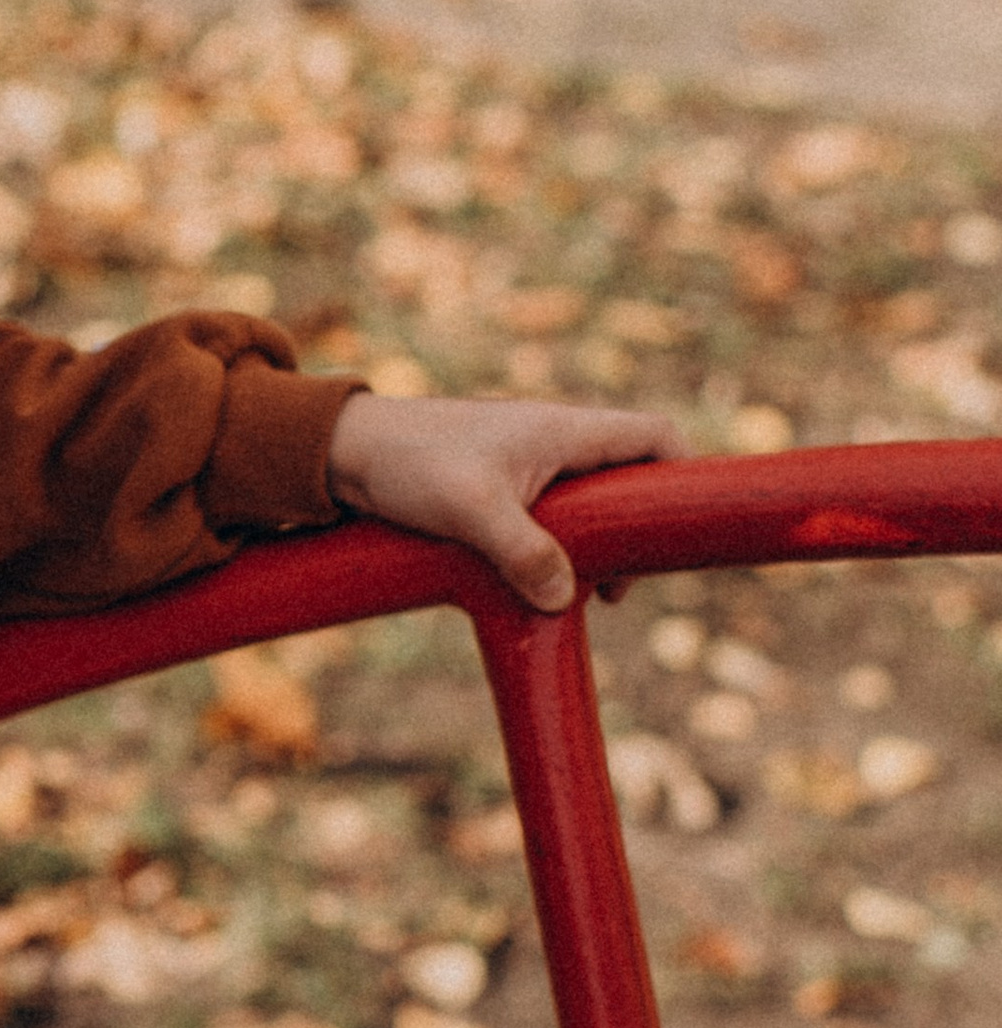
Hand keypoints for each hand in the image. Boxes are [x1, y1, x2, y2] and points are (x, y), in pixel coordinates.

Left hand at [326, 392, 689, 612]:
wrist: (342, 452)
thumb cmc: (409, 463)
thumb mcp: (471, 511)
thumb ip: (524, 552)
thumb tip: (565, 596)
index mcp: (564, 430)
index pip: (654, 436)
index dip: (684, 474)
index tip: (684, 529)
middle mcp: (554, 442)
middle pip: (626, 481)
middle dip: (633, 534)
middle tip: (617, 588)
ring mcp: (526, 465)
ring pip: (586, 507)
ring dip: (591, 550)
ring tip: (581, 597)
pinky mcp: (498, 489)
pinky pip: (549, 520)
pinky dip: (554, 552)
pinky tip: (536, 589)